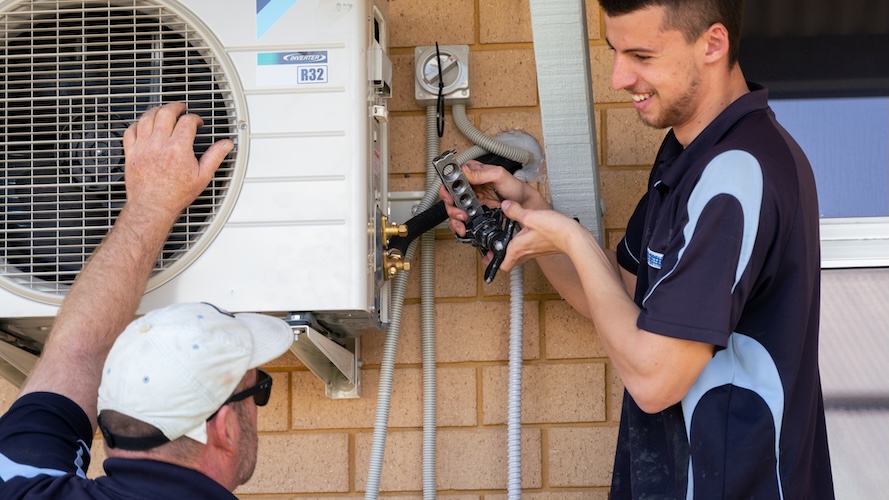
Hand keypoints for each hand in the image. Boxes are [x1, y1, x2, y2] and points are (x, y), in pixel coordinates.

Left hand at [122, 102, 233, 220]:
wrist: (153, 206)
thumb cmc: (175, 194)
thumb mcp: (202, 176)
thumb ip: (215, 156)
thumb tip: (226, 145)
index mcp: (178, 148)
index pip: (187, 121)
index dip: (195, 118)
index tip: (197, 122)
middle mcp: (159, 144)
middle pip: (166, 113)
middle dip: (175, 107)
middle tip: (180, 108)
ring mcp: (143, 146)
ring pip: (147, 117)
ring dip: (157, 110)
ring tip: (163, 111)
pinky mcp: (131, 152)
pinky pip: (131, 130)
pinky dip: (138, 123)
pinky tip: (144, 124)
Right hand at [439, 160, 547, 237]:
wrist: (524, 206)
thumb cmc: (516, 188)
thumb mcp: (499, 175)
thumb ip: (482, 172)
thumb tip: (465, 172)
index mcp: (474, 172)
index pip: (452, 177)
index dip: (446, 186)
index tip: (449, 196)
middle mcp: (470, 186)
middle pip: (449, 195)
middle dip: (451, 206)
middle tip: (460, 212)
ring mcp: (471, 199)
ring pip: (453, 208)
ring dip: (454, 218)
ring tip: (463, 221)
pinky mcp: (473, 212)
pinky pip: (460, 219)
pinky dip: (459, 225)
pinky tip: (463, 228)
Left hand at [497, 199, 583, 272]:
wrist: (574, 238)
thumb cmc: (555, 231)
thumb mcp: (530, 216)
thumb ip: (515, 210)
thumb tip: (505, 206)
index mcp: (518, 248)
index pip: (502, 265)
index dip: (492, 262)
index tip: (487, 257)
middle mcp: (526, 253)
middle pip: (509, 261)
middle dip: (501, 256)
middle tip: (494, 250)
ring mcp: (535, 252)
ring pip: (519, 255)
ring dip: (512, 249)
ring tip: (507, 240)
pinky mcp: (542, 248)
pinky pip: (529, 249)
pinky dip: (524, 244)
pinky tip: (525, 233)